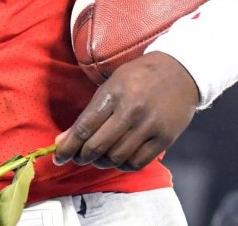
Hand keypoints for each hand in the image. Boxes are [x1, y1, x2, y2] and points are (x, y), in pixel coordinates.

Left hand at [53, 52, 198, 171]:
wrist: (180, 71)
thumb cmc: (139, 76)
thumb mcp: (111, 85)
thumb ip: (88, 113)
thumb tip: (63, 140)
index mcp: (113, 93)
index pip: (84, 128)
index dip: (67, 147)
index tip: (57, 156)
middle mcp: (130, 111)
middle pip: (97, 146)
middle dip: (81, 157)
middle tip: (76, 159)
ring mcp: (149, 126)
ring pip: (116, 157)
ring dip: (101, 162)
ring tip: (97, 158)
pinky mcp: (165, 138)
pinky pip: (137, 162)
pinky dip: (123, 165)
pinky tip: (118, 159)